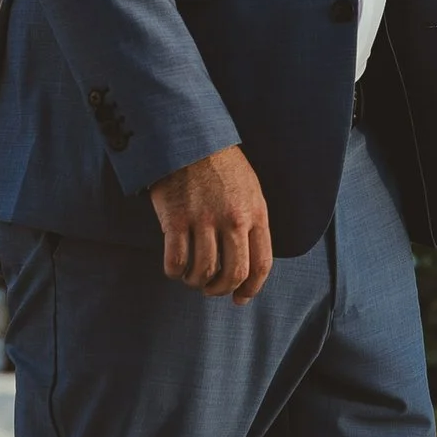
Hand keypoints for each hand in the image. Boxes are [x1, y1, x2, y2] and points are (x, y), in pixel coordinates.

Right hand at [149, 143, 273, 300]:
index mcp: (255, 212)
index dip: (251, 288)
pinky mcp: (175, 219)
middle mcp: (232, 219)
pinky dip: (175, 273)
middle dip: (222, 290)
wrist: (190, 138)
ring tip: (193, 277)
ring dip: (196, 282)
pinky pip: (175, 262)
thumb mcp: (250, 189)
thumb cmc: (221, 166)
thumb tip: (249, 264)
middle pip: (233, 273)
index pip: (261, 264)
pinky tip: (175, 268)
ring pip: (203, 272)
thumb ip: (252, 223)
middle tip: (212, 290)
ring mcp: (203, 220)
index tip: (240, 299)